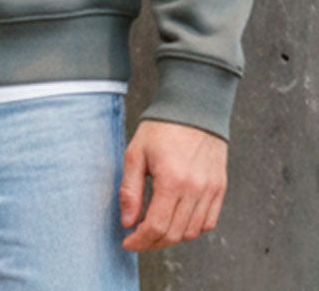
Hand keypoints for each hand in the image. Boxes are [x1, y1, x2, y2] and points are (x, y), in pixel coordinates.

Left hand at [119, 120, 227, 250]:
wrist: (194, 106)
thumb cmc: (162, 126)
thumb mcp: (136, 153)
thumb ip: (130, 190)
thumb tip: (127, 221)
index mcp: (172, 180)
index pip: (156, 226)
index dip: (140, 241)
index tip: (128, 242)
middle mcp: (195, 189)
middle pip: (174, 234)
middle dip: (152, 242)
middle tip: (138, 238)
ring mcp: (210, 190)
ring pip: (192, 232)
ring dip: (172, 236)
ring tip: (156, 227)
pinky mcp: (220, 187)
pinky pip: (208, 222)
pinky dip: (192, 228)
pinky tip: (178, 219)